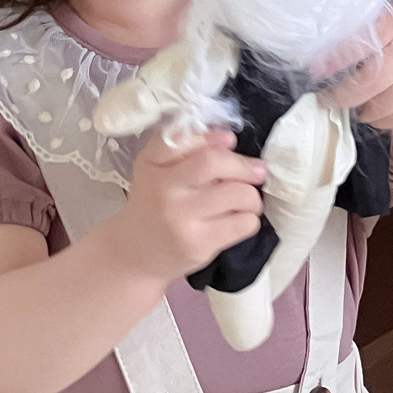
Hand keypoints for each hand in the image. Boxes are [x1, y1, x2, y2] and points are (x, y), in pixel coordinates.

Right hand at [113, 126, 266, 284]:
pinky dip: (250, 219)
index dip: (213, 137)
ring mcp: (181, 219)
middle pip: (214, 163)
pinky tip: (238, 220)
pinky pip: (243, 224)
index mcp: (152, 165)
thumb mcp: (157, 171)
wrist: (135, 255)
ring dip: (252, 197)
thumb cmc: (155, 205)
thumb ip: (186, 149)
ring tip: (247, 201)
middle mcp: (164, 189)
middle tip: (257, 172)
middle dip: (245, 166)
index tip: (230, 140)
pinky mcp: (198, 245)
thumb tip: (228, 140)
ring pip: (239, 194)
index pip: (183, 139)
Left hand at [316, 3, 392, 127]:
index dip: (334, 62)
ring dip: (364, 111)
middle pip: (368, 84)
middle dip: (342, 97)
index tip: (316, 73)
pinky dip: (383, 120)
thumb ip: (363, 36)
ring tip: (360, 104)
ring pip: (381, 108)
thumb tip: (320, 64)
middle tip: (329, 99)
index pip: (359, 45)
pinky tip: (383, 109)